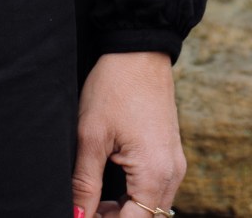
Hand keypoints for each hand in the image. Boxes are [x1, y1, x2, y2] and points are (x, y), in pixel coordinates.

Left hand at [72, 50, 185, 217]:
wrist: (139, 50)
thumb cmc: (114, 87)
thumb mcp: (91, 137)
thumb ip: (85, 184)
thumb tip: (77, 215)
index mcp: (155, 172)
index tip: (80, 216)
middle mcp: (172, 173)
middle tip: (83, 209)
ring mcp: (175, 163)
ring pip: (151, 207)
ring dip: (123, 212)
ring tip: (91, 201)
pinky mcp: (170, 155)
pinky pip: (155, 190)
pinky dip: (133, 198)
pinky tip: (108, 190)